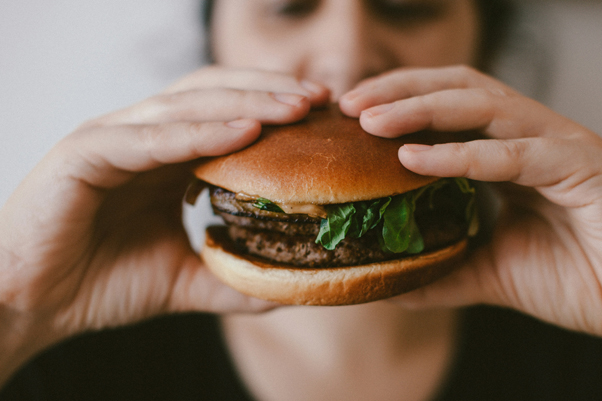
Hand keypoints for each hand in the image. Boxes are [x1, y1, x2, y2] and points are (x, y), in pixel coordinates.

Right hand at [0, 66, 329, 380]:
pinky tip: (244, 133)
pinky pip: (151, 138)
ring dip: (246, 102)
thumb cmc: (100, 283)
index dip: (274, 109)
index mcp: (164, 155)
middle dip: (270, 92)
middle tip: (321, 100)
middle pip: (215, 94)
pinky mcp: (84, 153)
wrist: (30, 304)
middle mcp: (141, 136)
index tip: (324, 117)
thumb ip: (232, 277)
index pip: (227, 113)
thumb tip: (290, 286)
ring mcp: (112, 138)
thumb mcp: (184, 280)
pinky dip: (199, 132)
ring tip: (296, 107)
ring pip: (188, 105)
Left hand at [340, 65, 601, 394]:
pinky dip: (462, 154)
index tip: (349, 119)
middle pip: (458, 89)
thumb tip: (392, 283)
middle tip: (348, 104)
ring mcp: (560, 146)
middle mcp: (534, 137)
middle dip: (399, 90)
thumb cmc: (585, 280)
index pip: (448, 108)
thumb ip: (446, 269)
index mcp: (513, 153)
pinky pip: (514, 152)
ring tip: (371, 120)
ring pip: (482, 106)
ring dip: (421, 108)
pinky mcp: (584, 168)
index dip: (398, 105)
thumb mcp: (495, 272)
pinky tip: (416, 158)